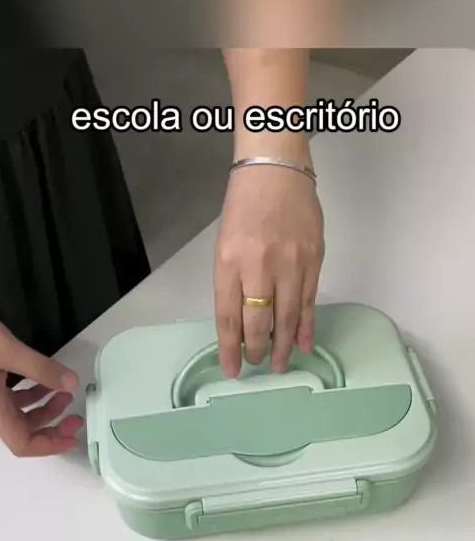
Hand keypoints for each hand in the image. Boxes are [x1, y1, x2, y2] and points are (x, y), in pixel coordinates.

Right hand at [0, 320, 82, 455]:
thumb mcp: (5, 350)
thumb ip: (40, 368)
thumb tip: (71, 383)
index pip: (22, 444)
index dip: (50, 446)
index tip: (73, 437)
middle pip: (23, 431)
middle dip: (52, 425)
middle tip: (75, 414)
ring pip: (19, 415)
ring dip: (44, 407)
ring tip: (64, 391)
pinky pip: (11, 398)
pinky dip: (32, 393)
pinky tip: (45, 380)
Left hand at [214, 164, 323, 376]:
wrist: (276, 172)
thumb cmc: (245, 206)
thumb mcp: (225, 246)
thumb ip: (233, 284)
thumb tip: (241, 323)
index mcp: (230, 262)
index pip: (228, 316)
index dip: (229, 348)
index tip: (231, 369)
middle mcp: (260, 265)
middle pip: (258, 323)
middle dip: (256, 350)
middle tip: (256, 364)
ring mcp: (290, 263)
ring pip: (287, 317)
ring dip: (282, 346)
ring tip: (277, 365)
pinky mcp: (314, 260)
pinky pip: (309, 302)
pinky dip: (305, 326)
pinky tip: (302, 344)